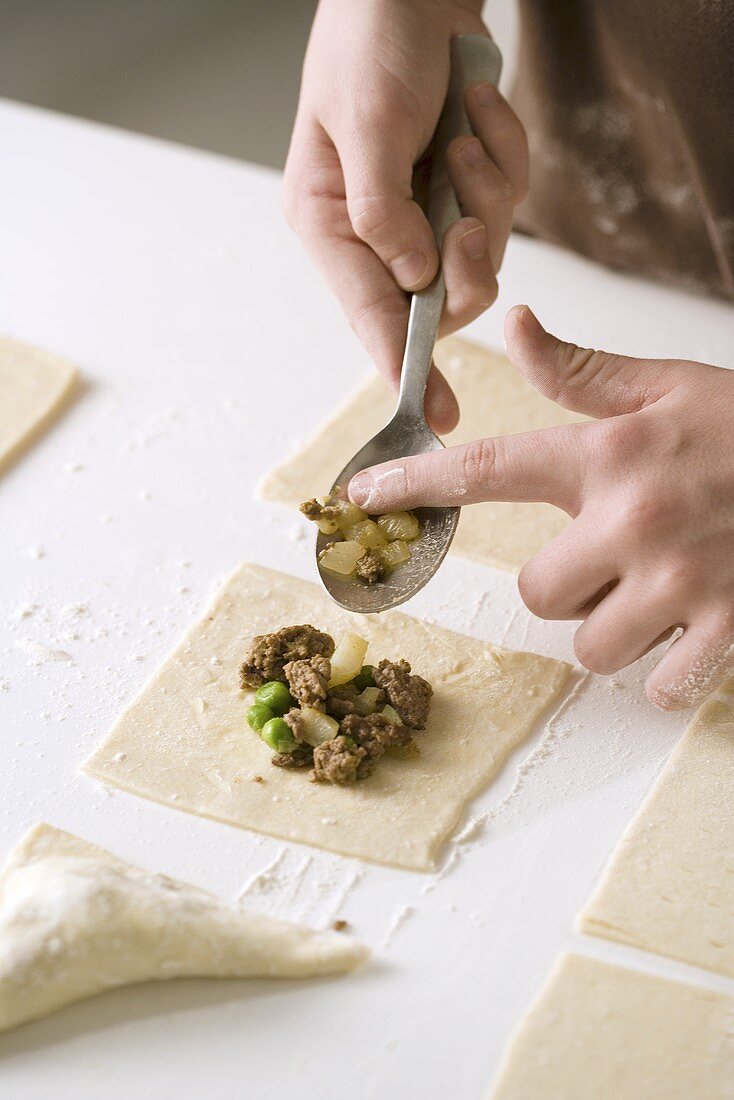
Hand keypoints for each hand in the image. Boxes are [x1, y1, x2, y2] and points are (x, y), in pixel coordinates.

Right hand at [283, 0, 527, 432]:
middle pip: (439, 297)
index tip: (437, 416)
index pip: (370, 317)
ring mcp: (423, 209)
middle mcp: (375, 230)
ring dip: (486, 193)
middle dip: (467, 258)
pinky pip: (504, 202)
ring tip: (463, 132)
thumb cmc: (368, 40)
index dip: (403, 368)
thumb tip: (412, 280)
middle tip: (467, 215)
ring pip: (480, 253)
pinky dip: (503, 155)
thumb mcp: (366, 124)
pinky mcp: (463, 184)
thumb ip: (385, 210)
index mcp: (330, 224)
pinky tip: (475, 109)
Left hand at [348, 305, 733, 708]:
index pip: (486, 468)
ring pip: (592, 645)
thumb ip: (583, 371)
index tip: (359, 495)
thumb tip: (517, 326)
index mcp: (610, 454)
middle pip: (537, 592)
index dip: (413, 481)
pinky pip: (660, 686)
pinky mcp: (729, 629)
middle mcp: (634, 519)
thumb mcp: (670, 386)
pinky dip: (670, 670)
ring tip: (662, 588)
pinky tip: (696, 629)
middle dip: (566, 584)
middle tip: (617, 557)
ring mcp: (683, 581)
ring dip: (615, 628)